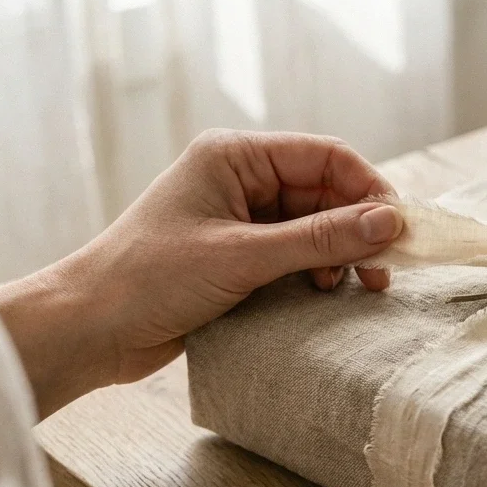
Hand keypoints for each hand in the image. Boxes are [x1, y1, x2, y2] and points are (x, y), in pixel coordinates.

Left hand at [0, 129, 401, 417]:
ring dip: (340, 255)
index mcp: (235, 156)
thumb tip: (391, 223)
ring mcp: (239, 219)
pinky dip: (317, 273)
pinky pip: (296, 255)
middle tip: (384, 271)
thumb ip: (320, 240)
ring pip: (315, 227)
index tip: (399, 231)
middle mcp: (240, 179)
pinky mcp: (237, 257)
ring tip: (355, 288)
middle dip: (359, 228)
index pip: (326, 157)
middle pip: (326, 193)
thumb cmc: (149, 280)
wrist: (87, 331)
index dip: (370, 189)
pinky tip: (323, 296)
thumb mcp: (243, 257)